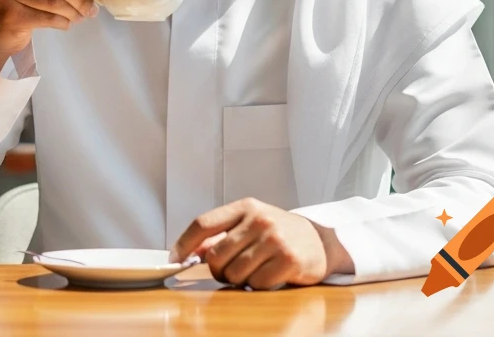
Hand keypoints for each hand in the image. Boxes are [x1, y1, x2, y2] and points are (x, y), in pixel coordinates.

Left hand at [169, 198, 353, 288]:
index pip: (203, 223)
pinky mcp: (289, 259)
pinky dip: (258, 286)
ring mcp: (274, 239)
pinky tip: (268, 276)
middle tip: (228, 272)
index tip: (174, 258)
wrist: (319, 240)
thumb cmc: (277, 232)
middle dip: (217, 270)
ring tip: (251, 273)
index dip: (184, 243)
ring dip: (238, 280)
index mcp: (244, 207)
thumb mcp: (249, 223)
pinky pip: (258, 284)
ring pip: (235, 273)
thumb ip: (221, 233)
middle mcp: (258, 220)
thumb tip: (190, 251)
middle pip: (216, 255)